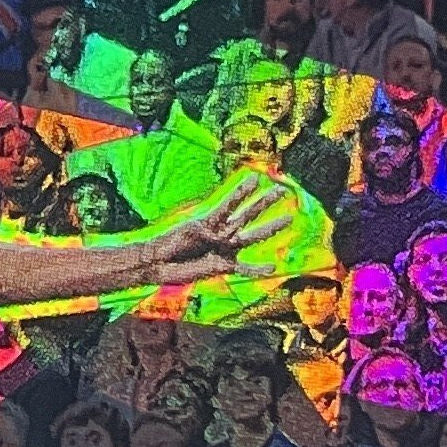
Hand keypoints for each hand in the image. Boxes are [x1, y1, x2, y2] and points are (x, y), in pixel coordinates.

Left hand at [144, 173, 286, 283]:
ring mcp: (224, 248)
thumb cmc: (167, 242)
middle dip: (264, 202)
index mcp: (211, 218)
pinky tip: (272, 267)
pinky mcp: (222, 266)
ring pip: (252, 236)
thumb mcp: (186, 230)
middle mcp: (221, 231)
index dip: (243, 191)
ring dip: (270, 227)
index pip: (232, 201)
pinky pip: (244, 268)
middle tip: (282, 191)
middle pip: (248, 214)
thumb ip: (204, 230)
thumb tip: (216, 233)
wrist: (158, 263)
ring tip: (288, 218)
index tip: (256, 177)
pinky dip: (257, 269)